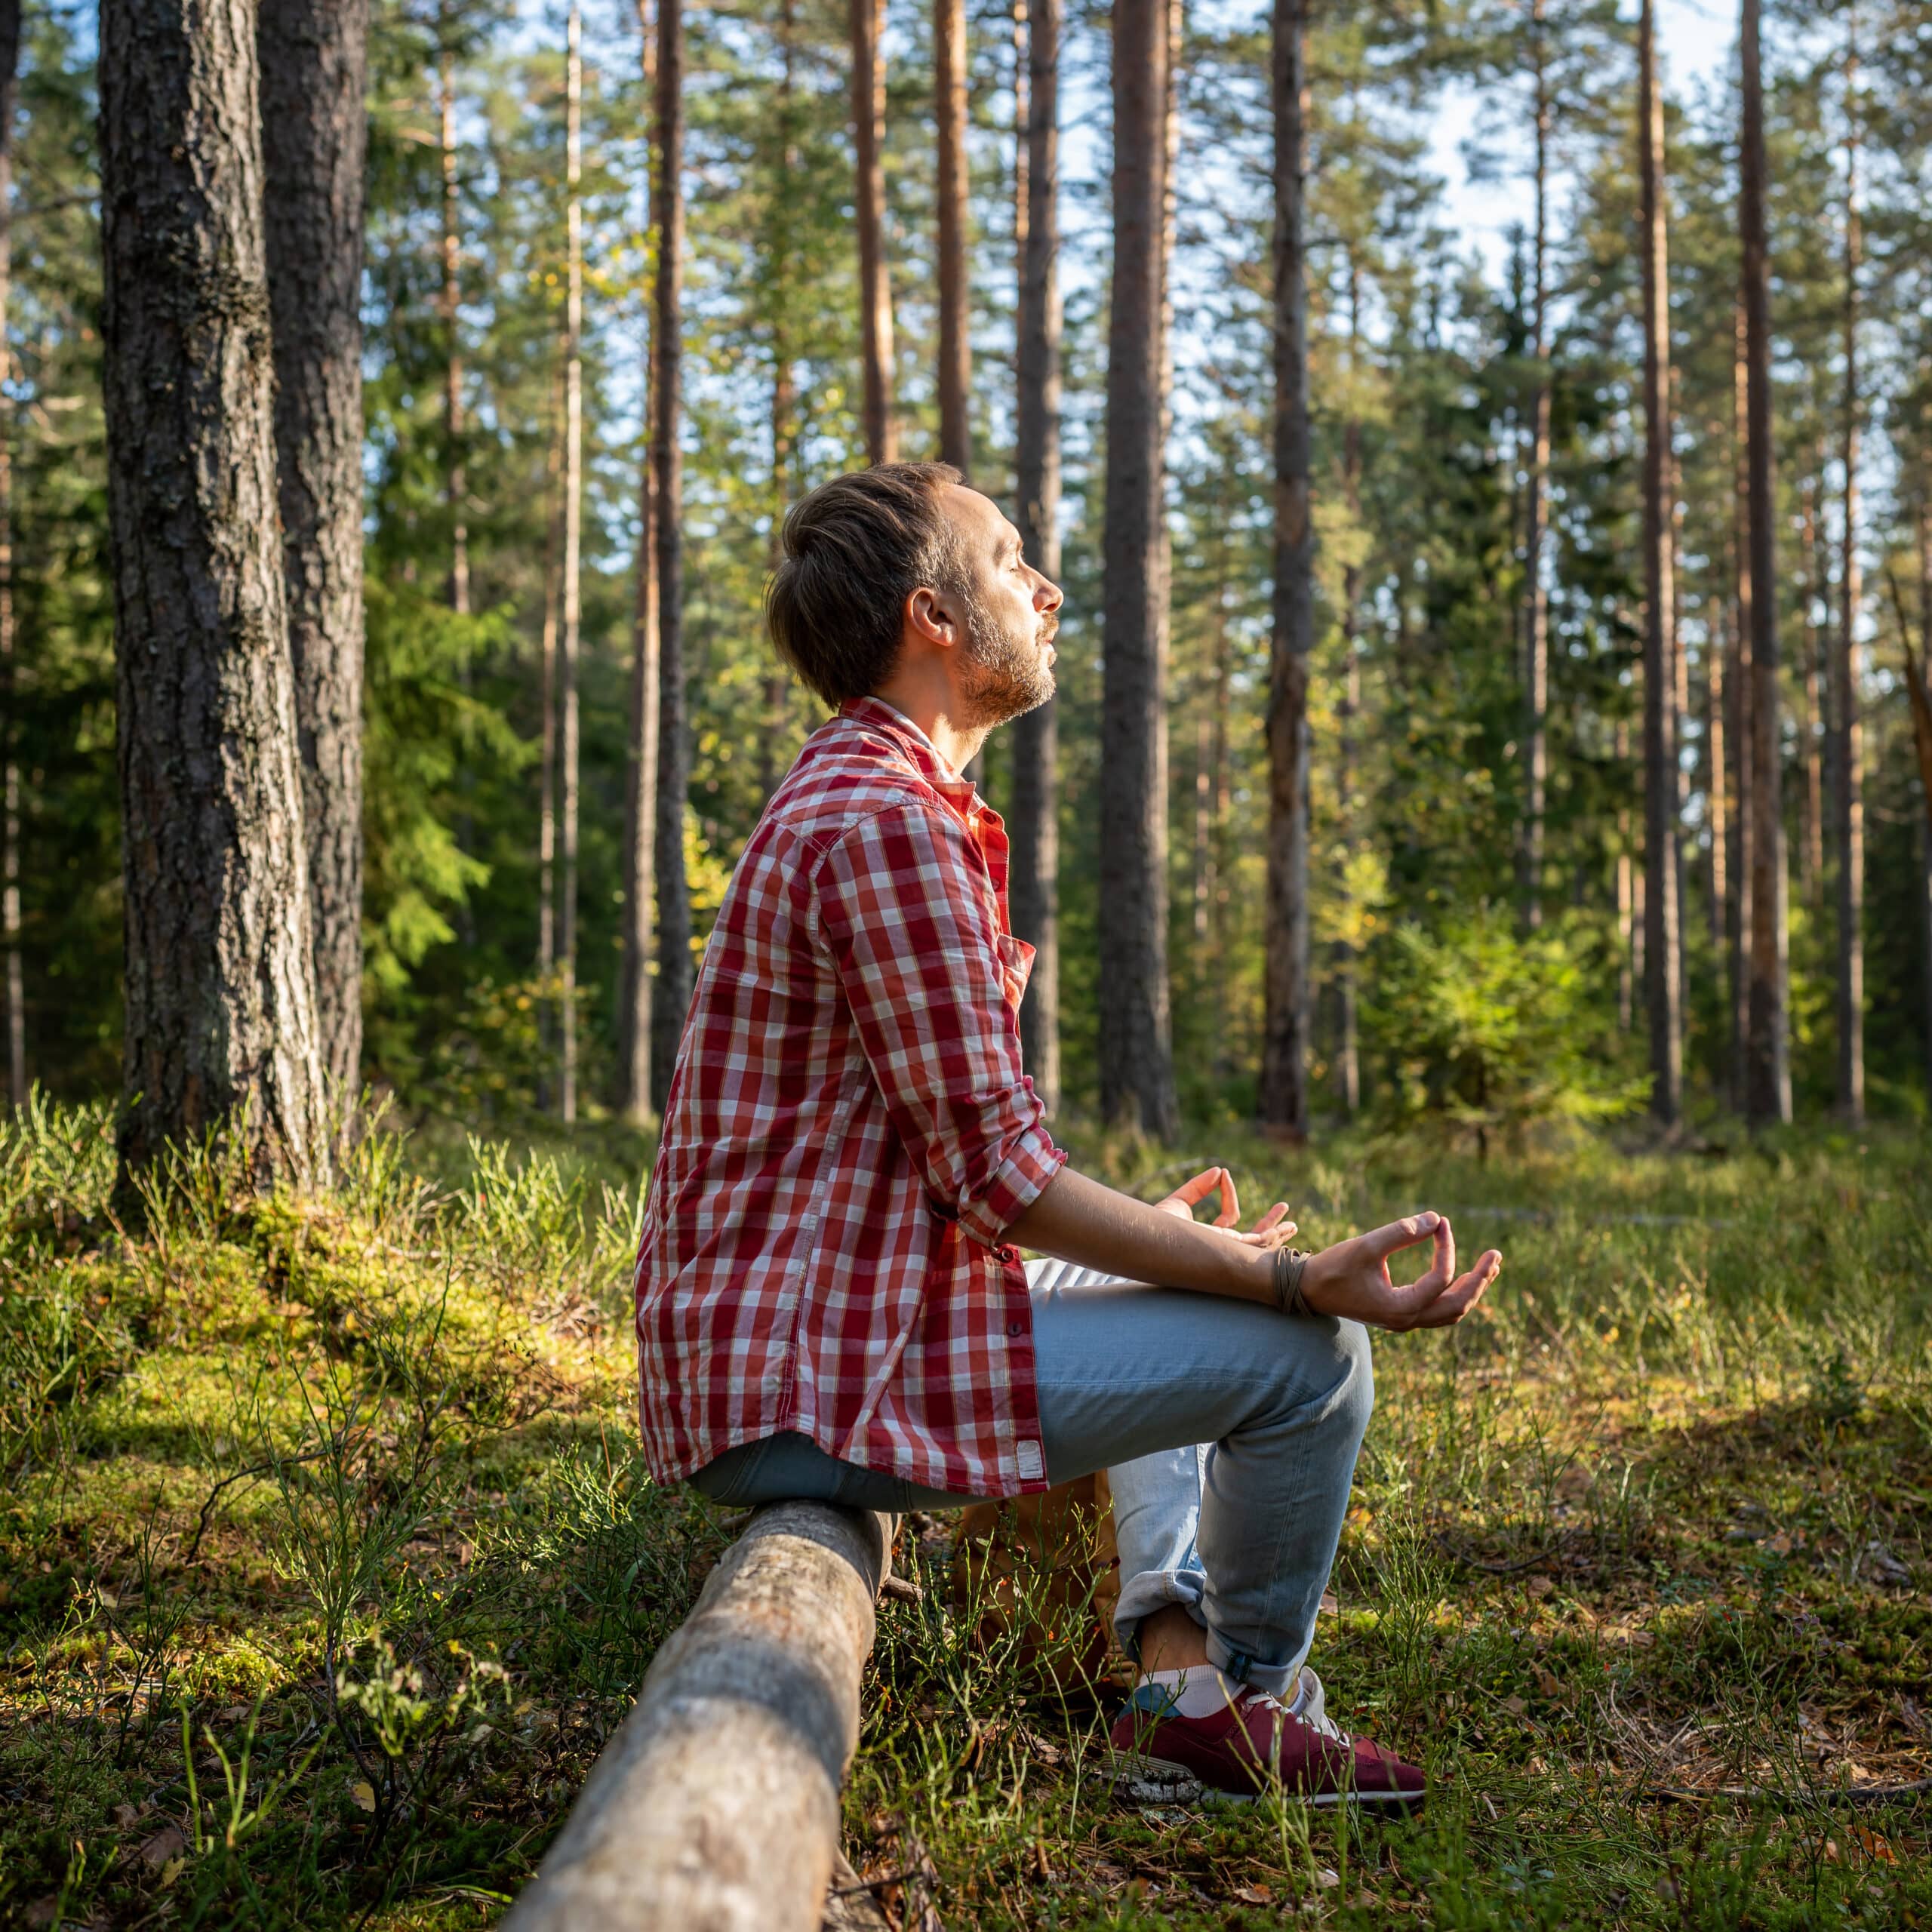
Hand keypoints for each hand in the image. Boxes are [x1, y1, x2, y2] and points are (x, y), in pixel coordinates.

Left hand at [1153, 1166, 1296, 1247]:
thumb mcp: (1179, 1201)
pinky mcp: (1229, 1249)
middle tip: (1287, 1215)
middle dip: (1272, 1228)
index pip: (1230, 1217)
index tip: (1224, 1174)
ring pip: (1259, 1245)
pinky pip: (1254, 1245)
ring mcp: (1227, 1250)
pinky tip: (1281, 1230)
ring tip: (1292, 1224)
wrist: (1149, 1237)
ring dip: (1277, 1234)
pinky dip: (1269, 1237)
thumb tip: (1219, 1170)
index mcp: (1211, 1236)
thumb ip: (1199, 1187)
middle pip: (1253, 1239)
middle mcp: (1221, 1246)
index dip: (1229, 1194)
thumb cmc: (1156, 1226)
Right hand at [1300, 1211, 1498, 1332]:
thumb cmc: (1334, 1267)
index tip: (1441, 1222)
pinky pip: (1440, 1309)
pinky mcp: (1401, 1313)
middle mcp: (1407, 1319)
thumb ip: (1402, 1232)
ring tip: (1490, 1267)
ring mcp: (1405, 1320)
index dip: (1445, 1247)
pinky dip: (1456, 1293)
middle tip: (1496, 1255)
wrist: (1309, 1289)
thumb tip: (1437, 1218)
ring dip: (1472, 1289)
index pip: (1440, 1278)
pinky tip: (1463, 1277)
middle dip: (1480, 1279)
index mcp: (1400, 1307)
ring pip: (1452, 1311)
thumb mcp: (1366, 1245)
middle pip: (1458, 1305)